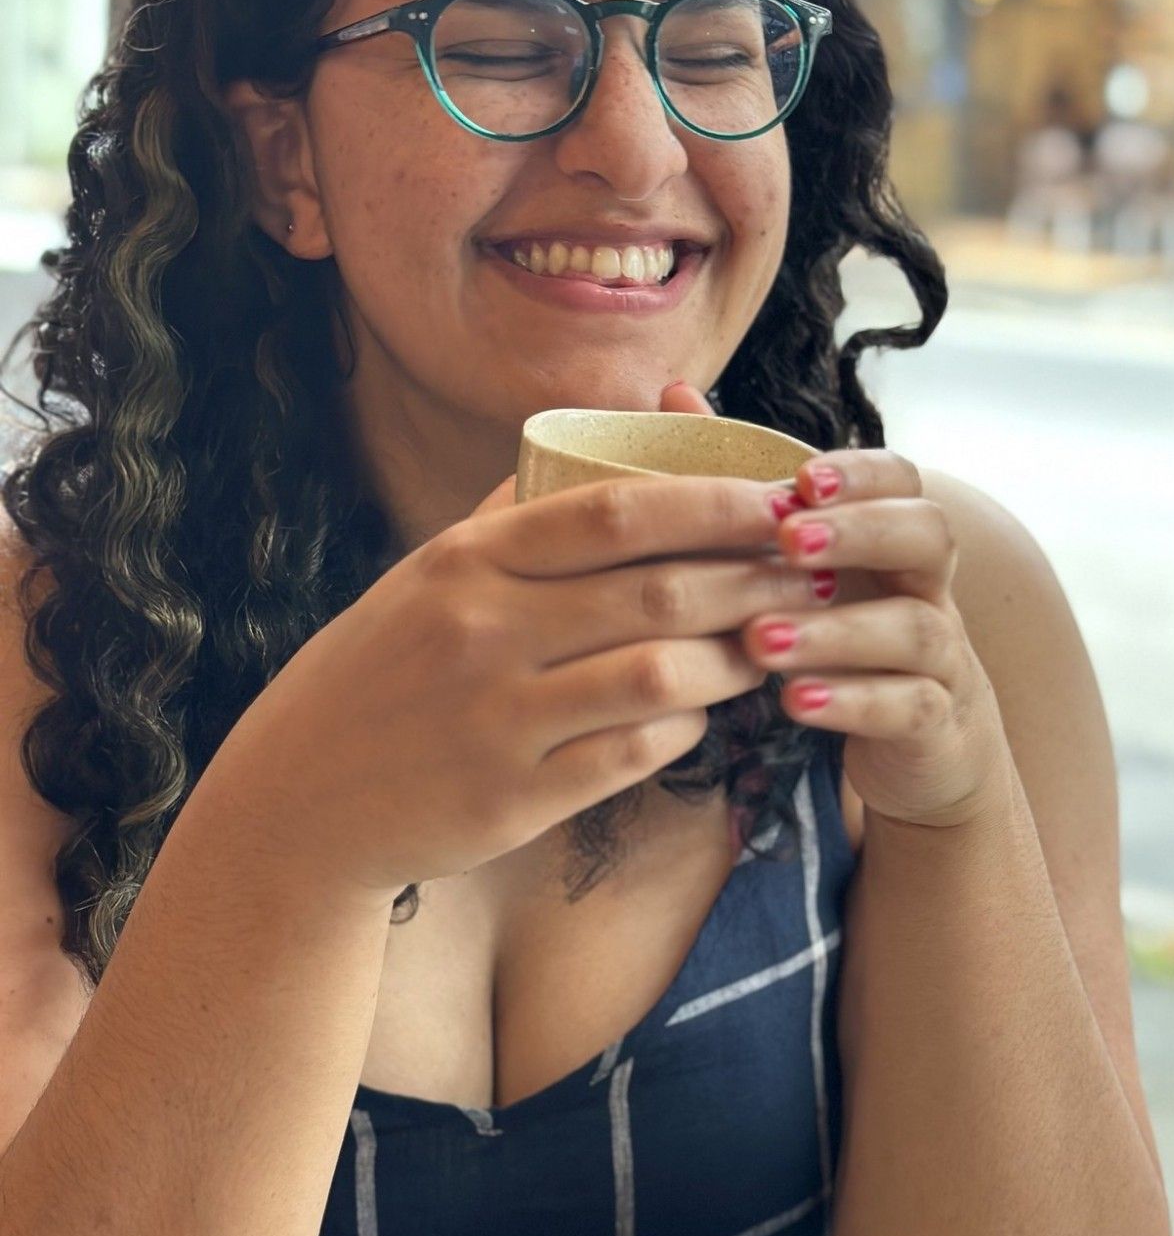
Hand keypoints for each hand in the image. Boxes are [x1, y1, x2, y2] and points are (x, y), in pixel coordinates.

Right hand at [216, 417, 832, 896]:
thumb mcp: (429, 577)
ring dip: (735, 659)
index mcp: (468, 562)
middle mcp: (483, 632)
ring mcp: (497, 719)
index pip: (616, 511)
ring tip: (771, 644)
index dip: (714, 501)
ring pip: (662, 676)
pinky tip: (702, 714)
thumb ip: (515, 512)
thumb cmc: (382, 672)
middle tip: (812, 571)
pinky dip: (685, 730)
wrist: (298, 799)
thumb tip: (604, 436)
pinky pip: (634, 754)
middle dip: (755, 577)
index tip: (780, 499)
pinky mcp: (513, 798)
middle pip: (659, 590)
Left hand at [662, 382, 1008, 830]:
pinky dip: (853, 701)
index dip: (858, 474)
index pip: (901, 480)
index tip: (800, 481)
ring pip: (915, 627)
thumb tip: (675, 391)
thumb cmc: (837, 637)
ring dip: (836, 630)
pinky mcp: (935, 724)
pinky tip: (794, 701)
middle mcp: (928, 586)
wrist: (917, 748)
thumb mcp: (792, 565)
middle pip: (930, 535)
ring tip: (761, 638)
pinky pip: (909, 706)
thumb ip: (741, 486)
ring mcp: (941, 656)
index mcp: (892, 539)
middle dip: (860, 531)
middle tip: (788, 540)